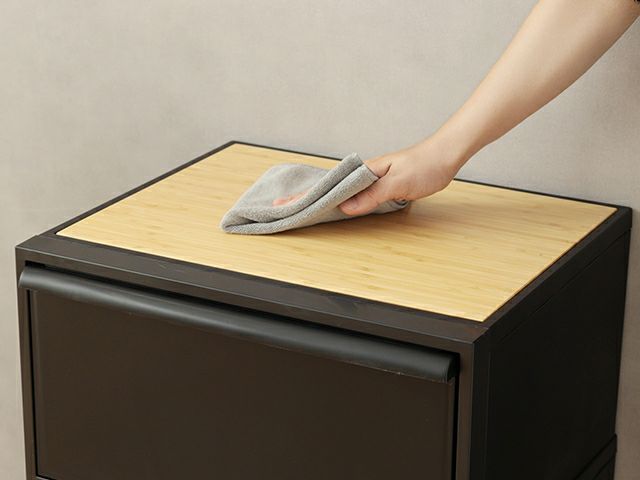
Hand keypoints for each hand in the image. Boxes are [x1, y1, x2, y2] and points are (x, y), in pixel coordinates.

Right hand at [272, 136, 463, 215]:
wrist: (446, 154)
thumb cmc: (425, 165)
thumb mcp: (398, 183)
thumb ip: (372, 195)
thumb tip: (345, 207)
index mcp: (364, 171)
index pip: (329, 185)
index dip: (307, 196)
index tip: (285, 204)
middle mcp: (364, 174)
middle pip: (329, 188)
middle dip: (306, 197)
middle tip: (282, 207)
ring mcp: (372, 178)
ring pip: (341, 191)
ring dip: (321, 199)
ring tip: (301, 207)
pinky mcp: (382, 185)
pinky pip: (356, 194)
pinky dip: (341, 200)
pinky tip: (335, 204)